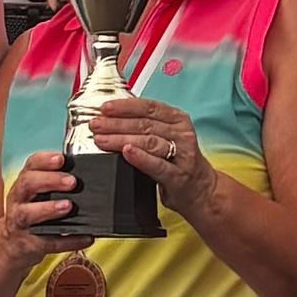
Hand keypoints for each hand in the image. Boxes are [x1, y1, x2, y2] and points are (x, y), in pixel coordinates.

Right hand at [1, 152, 79, 264]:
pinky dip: (68, 240)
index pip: (31, 165)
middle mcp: (19, 200)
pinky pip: (49, 242)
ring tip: (68, 206)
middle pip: (28, 184)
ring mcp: (21, 222)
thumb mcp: (38, 193)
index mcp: (25, 183)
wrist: (12, 246)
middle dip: (50, 180)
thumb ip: (57, 182)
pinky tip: (86, 237)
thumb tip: (92, 173)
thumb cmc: (33, 211)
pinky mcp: (30, 244)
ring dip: (49, 208)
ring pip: (28, 213)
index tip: (61, 159)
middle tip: (72, 182)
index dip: (45, 160)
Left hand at [88, 96, 214, 217]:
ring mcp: (181, 155)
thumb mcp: (167, 136)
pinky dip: (140, 157)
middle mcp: (182, 134)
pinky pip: (157, 165)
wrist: (200, 189)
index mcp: (178, 119)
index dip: (125, 106)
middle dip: (116, 123)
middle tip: (96, 125)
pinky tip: (126, 152)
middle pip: (145, 124)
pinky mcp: (177, 175)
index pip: (149, 107)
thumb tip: (114, 115)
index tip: (105, 108)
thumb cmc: (177, 161)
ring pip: (149, 142)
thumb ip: (146, 125)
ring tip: (101, 139)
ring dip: (121, 139)